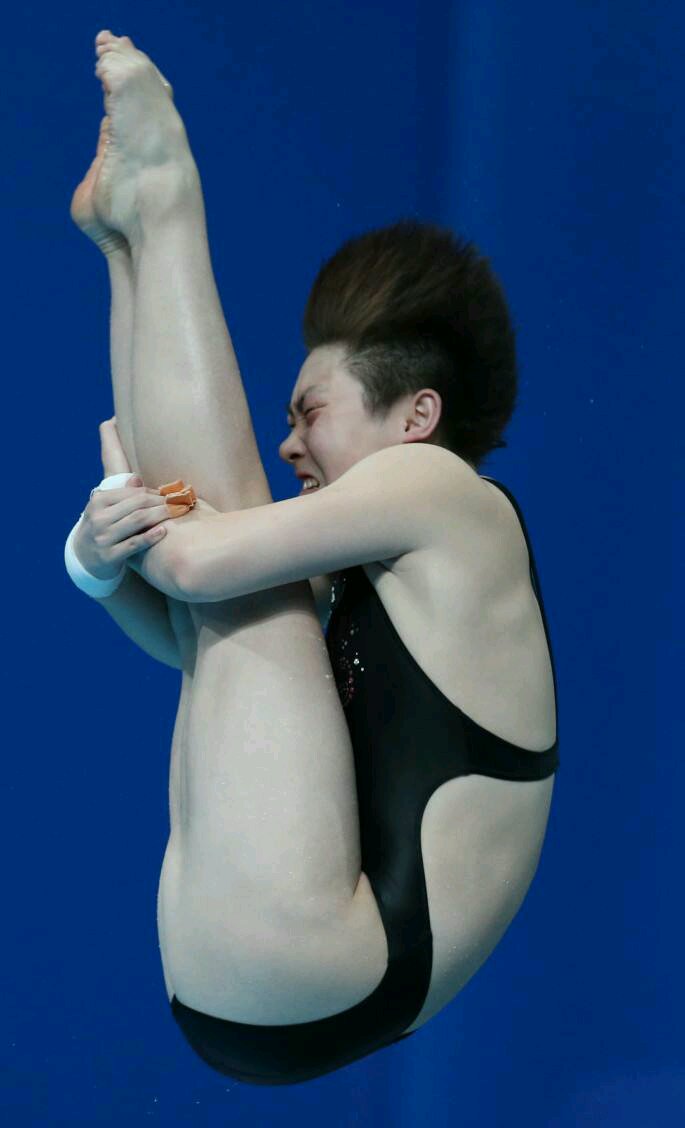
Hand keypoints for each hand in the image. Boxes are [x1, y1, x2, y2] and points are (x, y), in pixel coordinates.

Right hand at [71, 417, 182, 581]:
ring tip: (180, 512)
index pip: (133, 492)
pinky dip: (150, 536)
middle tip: (184, 501)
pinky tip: (164, 531)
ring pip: (137, 522)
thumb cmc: (103, 526)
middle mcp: (98, 516)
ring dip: (162, 516)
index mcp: (99, 500)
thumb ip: (122, 492)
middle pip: (138, 504)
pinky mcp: (109, 556)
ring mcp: (102, 537)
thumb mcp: (107, 506)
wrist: (84, 558)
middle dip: (163, 502)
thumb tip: (136, 478)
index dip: (156, 493)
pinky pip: (133, 544)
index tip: (174, 493)